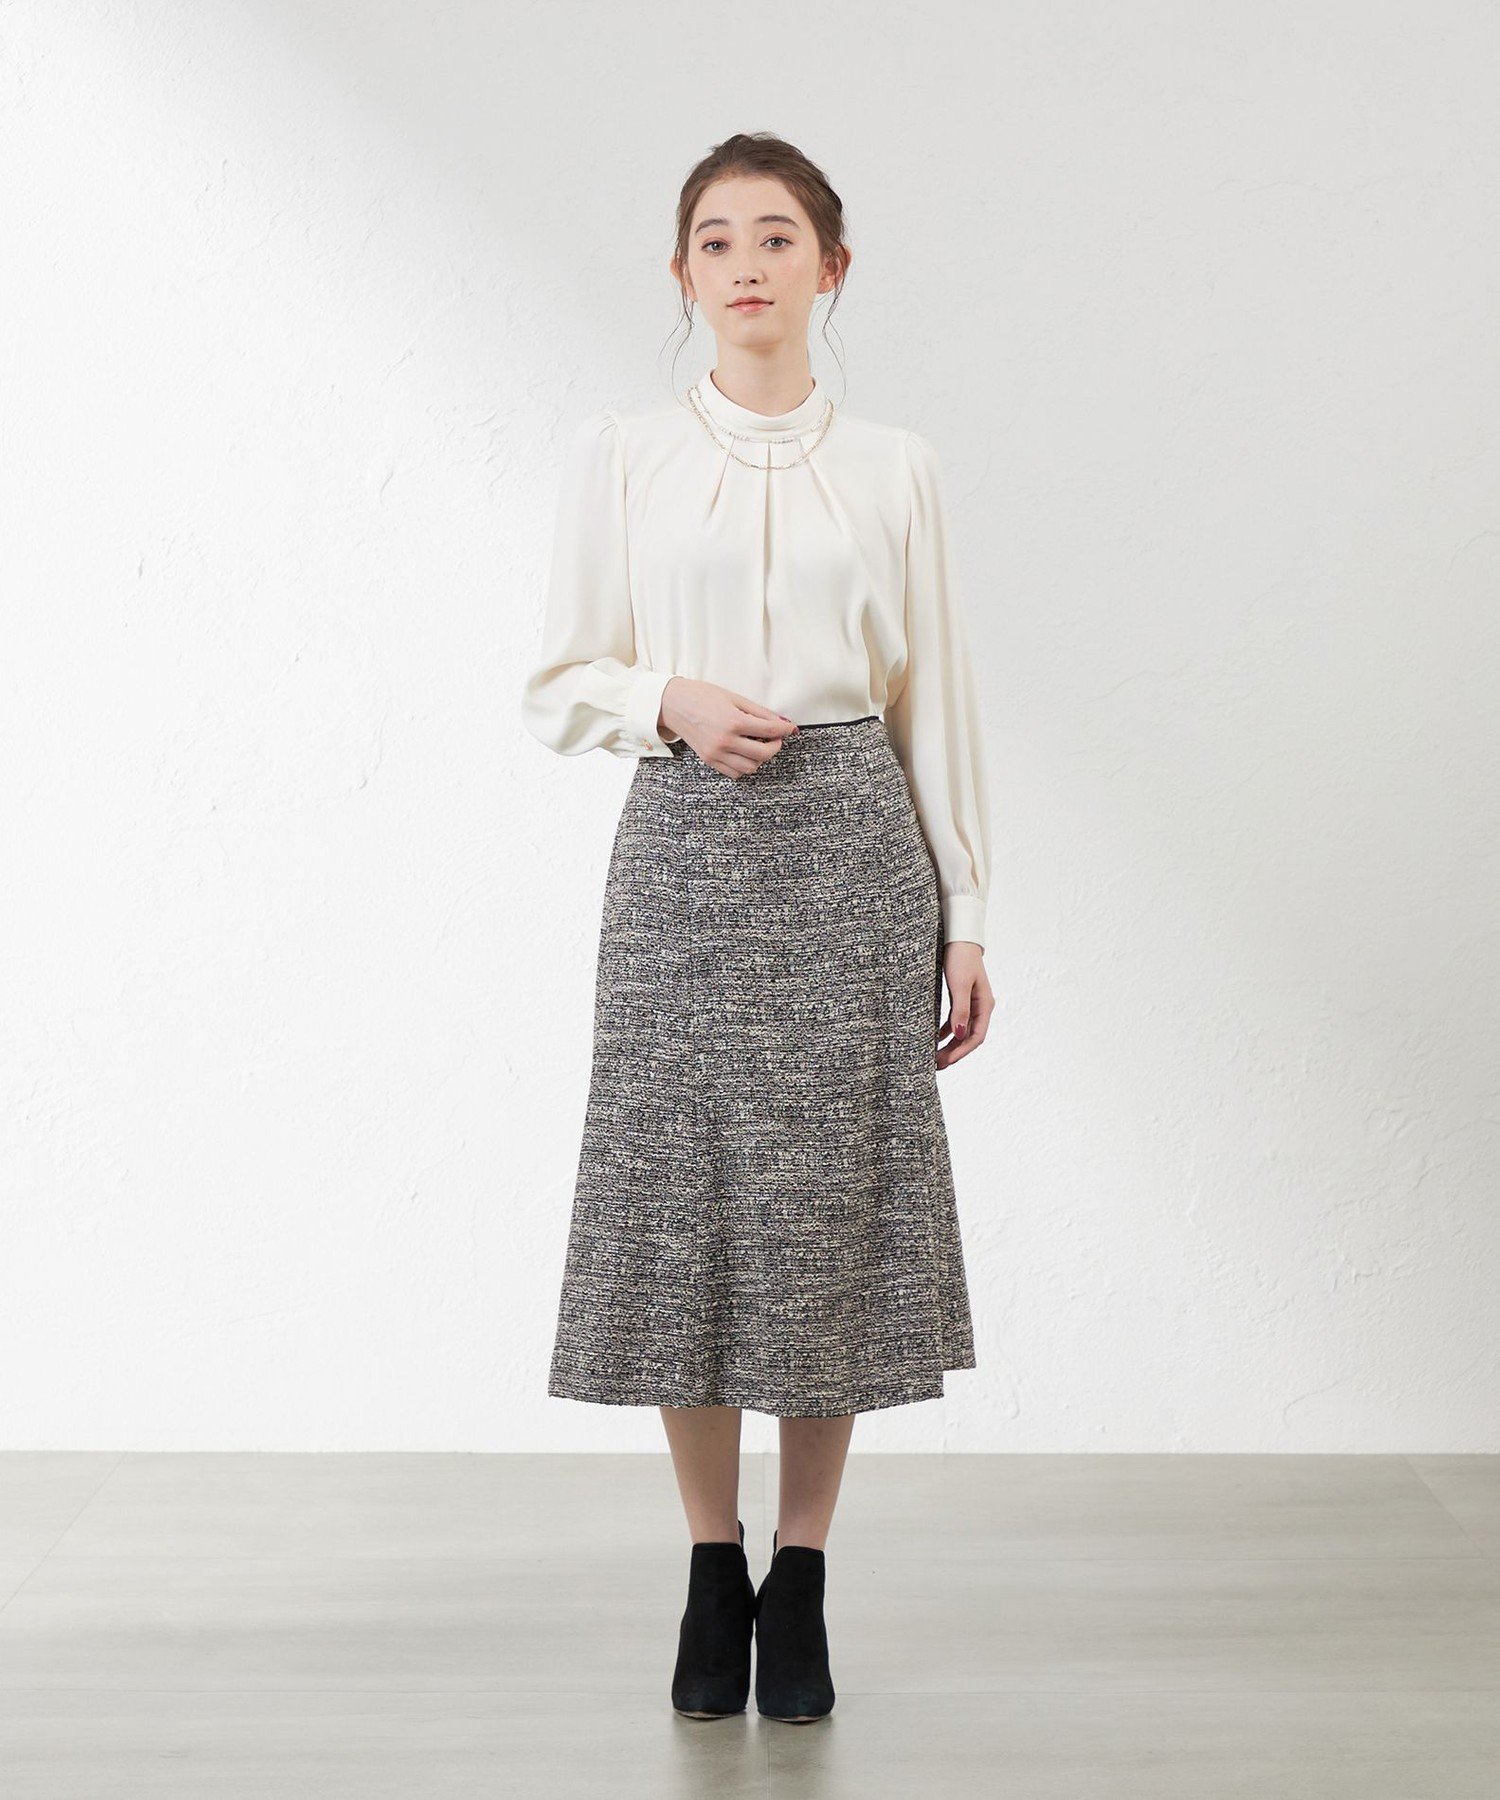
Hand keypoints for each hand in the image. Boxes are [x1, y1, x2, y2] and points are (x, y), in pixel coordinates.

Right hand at [659, 677, 798, 777]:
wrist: (674, 704)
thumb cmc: (703, 696)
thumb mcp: (735, 698)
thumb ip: (760, 713)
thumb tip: (782, 722)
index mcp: (733, 722)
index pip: (770, 731)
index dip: (784, 730)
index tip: (789, 729)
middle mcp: (725, 741)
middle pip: (763, 754)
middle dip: (775, 746)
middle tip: (775, 738)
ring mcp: (716, 753)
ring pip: (750, 767)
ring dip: (760, 758)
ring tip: (758, 744)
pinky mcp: (709, 760)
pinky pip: (735, 773)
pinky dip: (745, 766)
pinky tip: (744, 753)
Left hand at [936, 941, 992, 1068]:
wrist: (959, 938)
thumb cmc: (961, 958)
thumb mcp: (960, 985)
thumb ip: (960, 1010)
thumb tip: (958, 1035)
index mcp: (984, 1005)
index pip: (976, 1037)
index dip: (961, 1051)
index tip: (945, 1061)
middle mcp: (980, 1007)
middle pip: (968, 1038)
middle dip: (953, 1053)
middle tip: (936, 1065)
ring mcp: (971, 1004)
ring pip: (961, 1031)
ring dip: (949, 1045)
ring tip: (934, 1057)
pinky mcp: (961, 999)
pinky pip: (955, 1022)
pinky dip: (945, 1032)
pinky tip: (934, 1038)